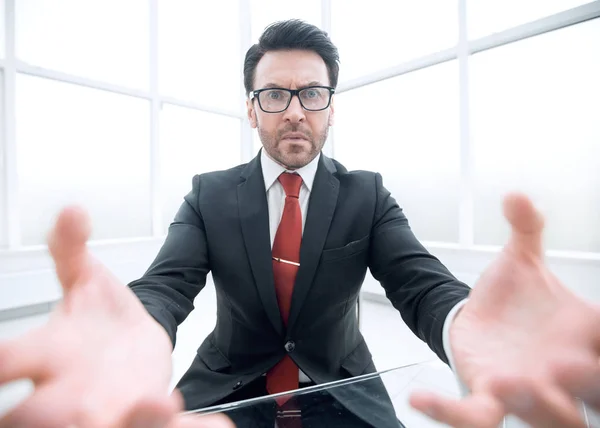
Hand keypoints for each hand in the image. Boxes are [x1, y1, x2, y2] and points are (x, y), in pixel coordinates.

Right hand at [0, 206, 231, 427]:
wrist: (137, 341)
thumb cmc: (99, 318)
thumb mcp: (86, 280)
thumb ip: (70, 248)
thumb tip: (73, 212)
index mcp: (47, 353)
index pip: (8, 363)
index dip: (1, 367)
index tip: (1, 366)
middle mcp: (68, 390)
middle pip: (42, 416)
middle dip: (50, 416)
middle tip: (81, 410)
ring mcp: (106, 406)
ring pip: (100, 424)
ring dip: (127, 419)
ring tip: (153, 404)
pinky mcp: (142, 412)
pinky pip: (151, 424)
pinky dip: (161, 421)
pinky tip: (181, 412)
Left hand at [410, 193, 599, 426]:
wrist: (483, 318)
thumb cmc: (513, 294)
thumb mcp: (520, 258)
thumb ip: (525, 227)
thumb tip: (515, 194)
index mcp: (583, 333)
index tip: (593, 327)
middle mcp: (562, 370)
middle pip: (588, 394)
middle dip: (588, 385)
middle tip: (572, 363)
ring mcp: (525, 388)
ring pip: (543, 416)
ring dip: (535, 406)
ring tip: (508, 380)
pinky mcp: (487, 394)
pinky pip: (473, 416)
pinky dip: (447, 412)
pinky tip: (419, 397)